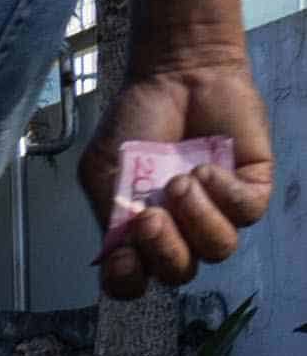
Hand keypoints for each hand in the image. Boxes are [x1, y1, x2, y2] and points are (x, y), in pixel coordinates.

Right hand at [93, 45, 273, 295]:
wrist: (176, 75)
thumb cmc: (135, 120)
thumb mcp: (104, 170)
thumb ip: (110, 212)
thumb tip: (119, 251)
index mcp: (137, 231)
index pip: (133, 280)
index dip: (127, 280)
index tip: (121, 257)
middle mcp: (179, 228)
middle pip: (178, 272)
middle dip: (164, 251)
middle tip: (150, 215)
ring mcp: (217, 210)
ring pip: (218, 249)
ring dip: (197, 220)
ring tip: (182, 181)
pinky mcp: (251, 188)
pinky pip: (246, 213)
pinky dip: (224, 193)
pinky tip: (206, 167)